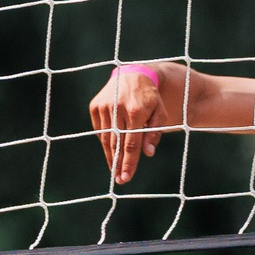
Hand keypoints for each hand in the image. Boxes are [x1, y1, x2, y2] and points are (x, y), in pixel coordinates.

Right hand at [90, 65, 175, 183]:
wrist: (132, 74)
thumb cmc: (149, 97)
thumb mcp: (159, 113)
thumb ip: (154, 132)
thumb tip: (148, 153)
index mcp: (136, 111)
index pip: (131, 143)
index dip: (128, 162)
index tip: (126, 177)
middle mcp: (117, 108)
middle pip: (116, 143)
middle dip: (118, 163)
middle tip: (120, 180)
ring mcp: (104, 107)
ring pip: (105, 138)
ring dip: (110, 155)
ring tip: (115, 169)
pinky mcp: (95, 106)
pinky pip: (99, 130)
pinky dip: (105, 140)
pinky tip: (111, 149)